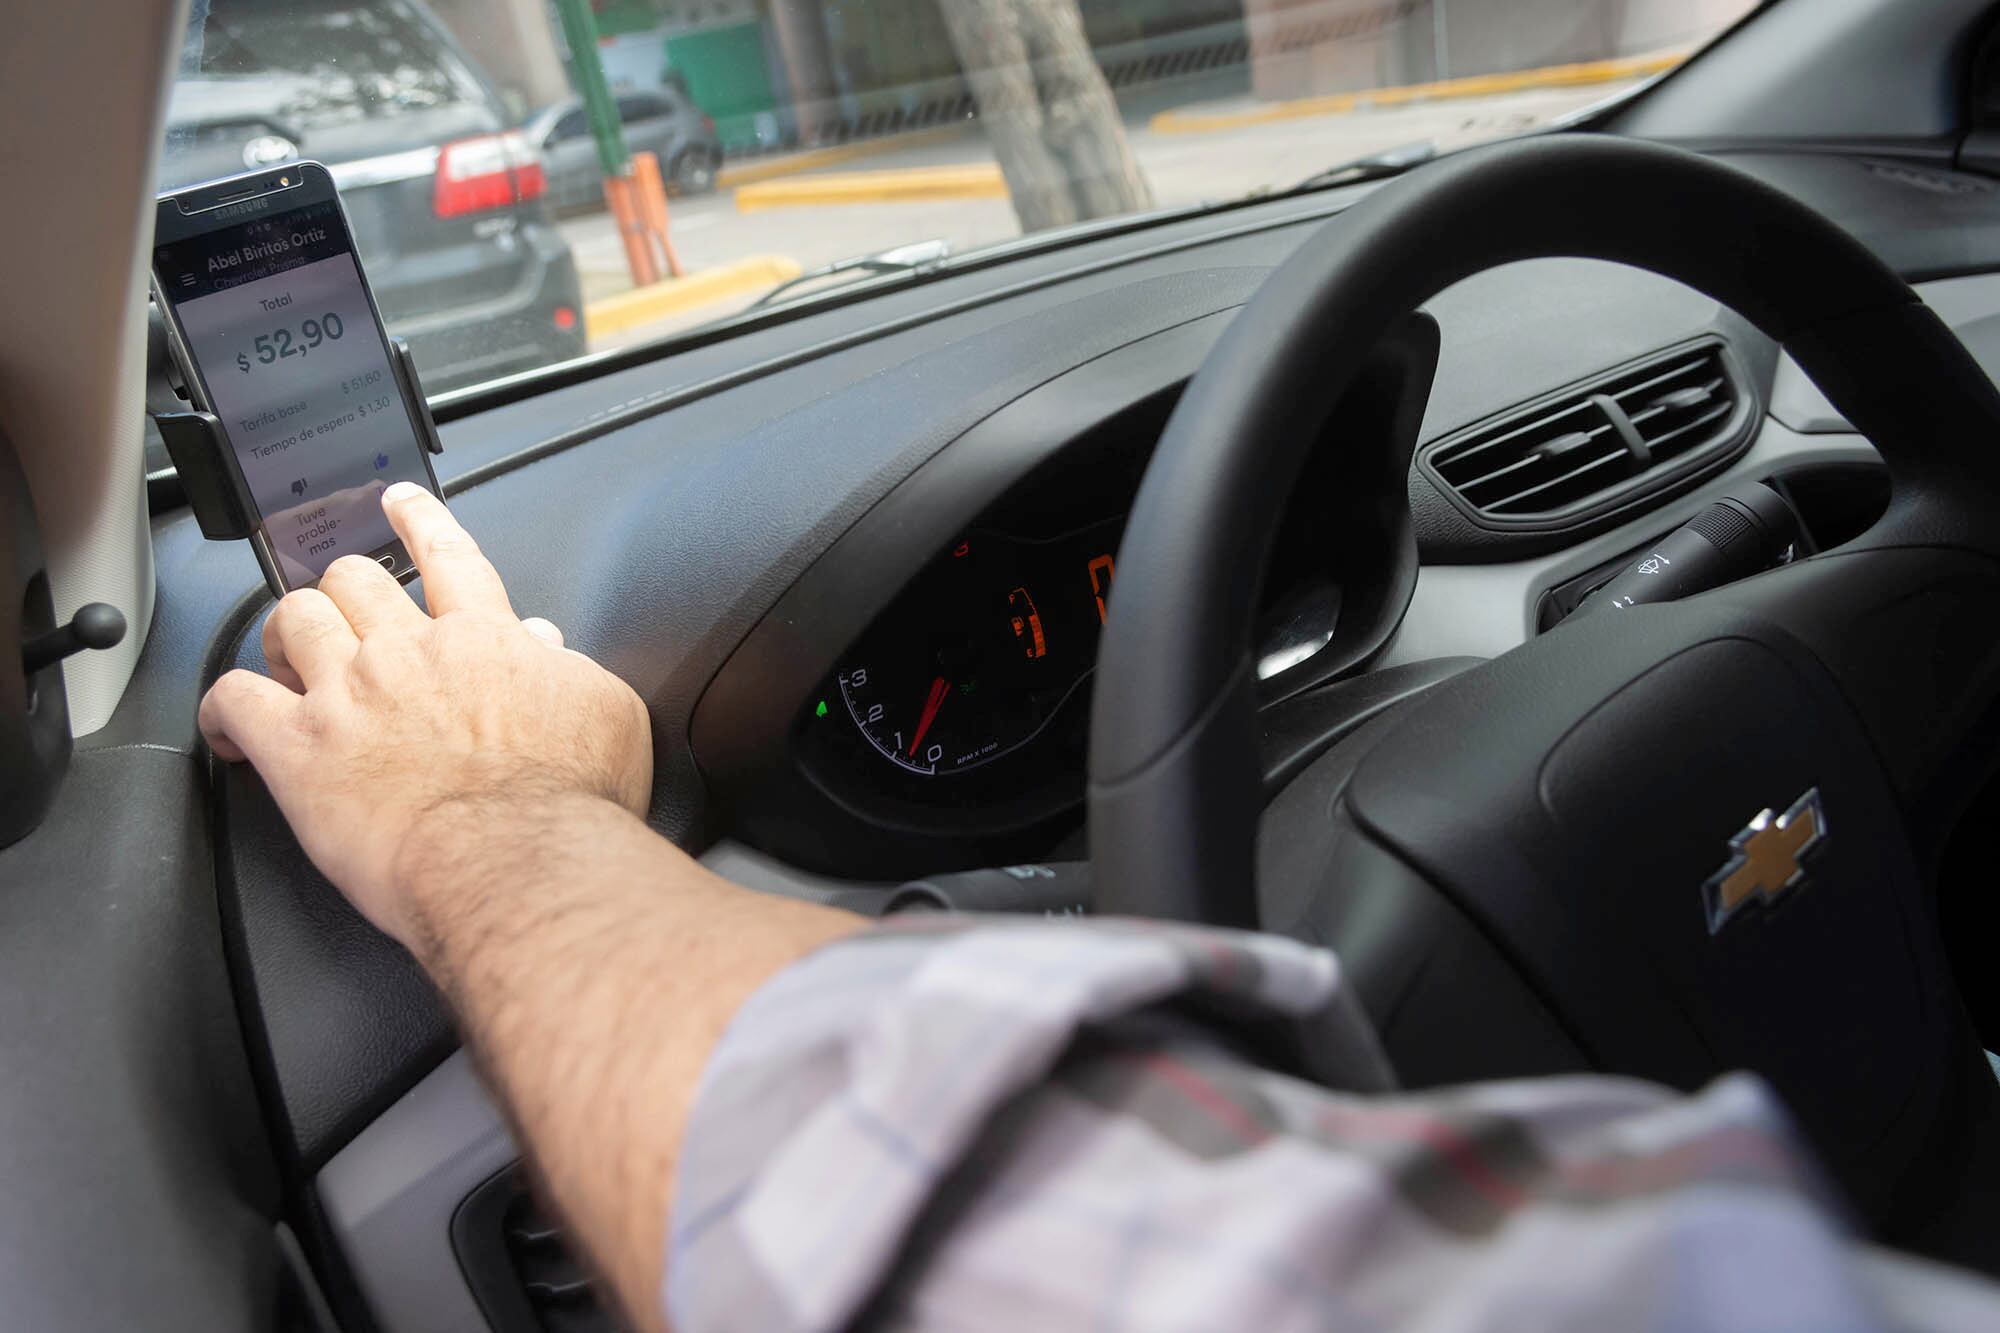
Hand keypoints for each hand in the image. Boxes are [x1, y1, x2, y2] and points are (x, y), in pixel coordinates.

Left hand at [199, 483, 651, 949]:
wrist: (518, 859)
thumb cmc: (568, 803)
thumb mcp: (608, 714)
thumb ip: (572, 669)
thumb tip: (546, 648)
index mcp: (482, 637)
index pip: (445, 553)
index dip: (418, 521)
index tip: (399, 503)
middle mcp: (406, 651)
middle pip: (352, 579)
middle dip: (344, 589)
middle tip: (343, 609)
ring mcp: (347, 694)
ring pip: (291, 619)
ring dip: (287, 632)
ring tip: (288, 656)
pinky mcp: (299, 750)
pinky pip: (234, 700)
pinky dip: (222, 708)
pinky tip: (229, 729)